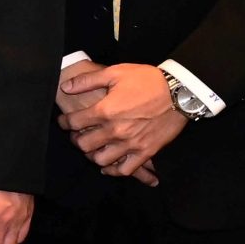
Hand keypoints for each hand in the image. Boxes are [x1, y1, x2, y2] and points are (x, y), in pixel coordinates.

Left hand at [60, 62, 183, 181]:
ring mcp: (132, 143)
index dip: (65, 122)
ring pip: (101, 159)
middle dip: (77, 139)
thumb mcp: (115, 73)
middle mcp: (116, 130)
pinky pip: (125, 170)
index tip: (65, 121)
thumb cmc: (147, 80)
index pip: (73, 123)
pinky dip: (114, 170)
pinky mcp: (147, 151)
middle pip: (84, 144)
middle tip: (78, 134)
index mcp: (106, 110)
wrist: (180, 92)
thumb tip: (66, 87)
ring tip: (94, 147)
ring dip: (93, 154)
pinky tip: (109, 164)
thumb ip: (87, 81)